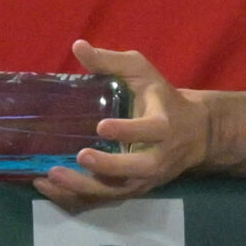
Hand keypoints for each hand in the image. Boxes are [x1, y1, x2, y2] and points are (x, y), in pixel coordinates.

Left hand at [36, 41, 212, 210]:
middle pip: (136, 169)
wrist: (195, 134)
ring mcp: (145, 178)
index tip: (102, 126)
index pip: (152, 130)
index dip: (129, 130)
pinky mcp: (133, 190)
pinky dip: (76, 197)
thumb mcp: (143, 73)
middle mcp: (158, 156)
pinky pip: (104, 200)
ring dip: (84, 187)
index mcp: (165, 125)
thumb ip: (112, 62)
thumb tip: (78, 46)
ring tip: (51, 177)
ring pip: (117, 190)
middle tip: (81, 156)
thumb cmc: (162, 98)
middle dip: (108, 167)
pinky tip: (49, 188)